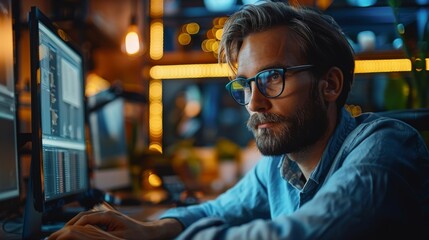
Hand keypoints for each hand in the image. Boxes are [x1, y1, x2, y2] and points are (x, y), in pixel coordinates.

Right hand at [47, 208, 182, 239]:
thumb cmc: (137, 237)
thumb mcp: (118, 239)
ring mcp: (108, 213)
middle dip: (70, 224)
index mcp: (109, 216)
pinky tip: (78, 230)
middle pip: (83, 216)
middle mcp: (107, 212)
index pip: (85, 218)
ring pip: (87, 216)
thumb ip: (100, 236)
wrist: (149, 232)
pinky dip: (83, 223)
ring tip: (64, 233)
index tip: (62, 233)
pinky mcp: (109, 217)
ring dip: (75, 223)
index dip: (72, 226)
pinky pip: (92, 218)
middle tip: (58, 234)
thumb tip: (87, 234)